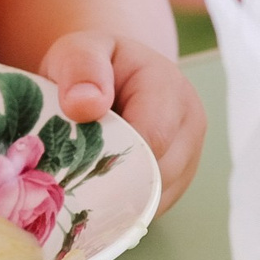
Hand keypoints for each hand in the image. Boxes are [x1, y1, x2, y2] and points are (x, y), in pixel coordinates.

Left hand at [40, 31, 203, 213]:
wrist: (108, 76)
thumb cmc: (92, 64)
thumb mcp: (78, 50)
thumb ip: (80, 68)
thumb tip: (85, 105)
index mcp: (169, 87)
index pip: (153, 137)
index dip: (114, 155)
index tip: (73, 162)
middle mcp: (190, 124)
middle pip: (159, 175)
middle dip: (113, 183)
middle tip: (69, 182)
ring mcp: (188, 157)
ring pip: (156, 198)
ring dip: (118, 199)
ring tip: (82, 183)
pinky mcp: (177, 182)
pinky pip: (152, 208)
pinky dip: (123, 208)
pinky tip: (97, 193)